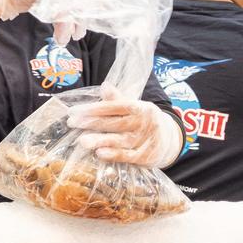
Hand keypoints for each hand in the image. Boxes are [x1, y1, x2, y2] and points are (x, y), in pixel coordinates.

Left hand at [67, 87, 183, 167]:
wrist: (170, 139)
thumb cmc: (142, 120)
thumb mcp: (133, 107)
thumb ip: (117, 100)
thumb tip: (104, 86)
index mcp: (140, 107)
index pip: (115, 106)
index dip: (94, 109)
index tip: (73, 111)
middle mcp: (144, 123)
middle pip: (116, 123)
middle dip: (93, 123)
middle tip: (72, 123)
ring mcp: (147, 140)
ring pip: (122, 140)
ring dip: (102, 141)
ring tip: (83, 141)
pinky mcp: (147, 156)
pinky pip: (129, 156)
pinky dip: (115, 155)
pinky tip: (100, 153)